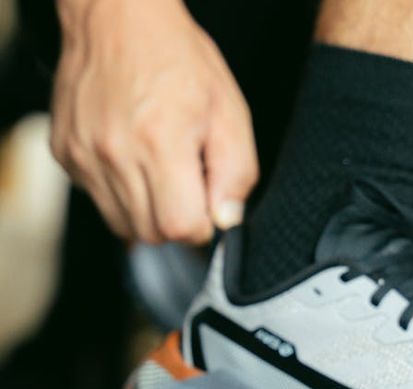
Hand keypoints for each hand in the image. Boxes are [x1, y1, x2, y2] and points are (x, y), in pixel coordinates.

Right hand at [51, 0, 257, 243]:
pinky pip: (99, 200)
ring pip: (123, 225)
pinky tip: (135, 159)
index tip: (209, 205)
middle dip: (178, 220)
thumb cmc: (178, 58)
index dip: (204, 225)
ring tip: (162, 169)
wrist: (118, 19)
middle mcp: (115, 154)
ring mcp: (84, 156)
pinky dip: (122, 192)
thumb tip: (226, 219)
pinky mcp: (65, 154)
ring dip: (150, 211)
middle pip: (152, 233)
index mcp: (161, 143)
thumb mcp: (230, 111)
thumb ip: (236, 173)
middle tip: (189, 182)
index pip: (181, 228)